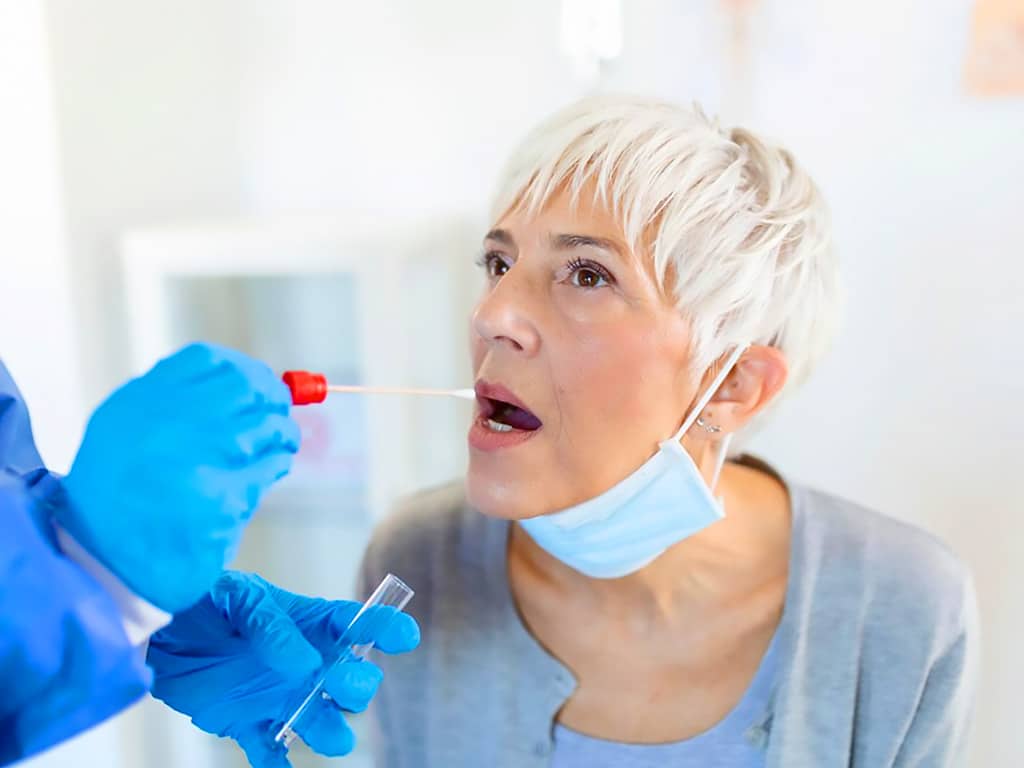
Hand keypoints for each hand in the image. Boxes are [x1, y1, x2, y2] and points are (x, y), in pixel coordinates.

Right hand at [58, 343, 299, 611]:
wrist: (104, 565)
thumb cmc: (121, 498)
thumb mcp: (126, 432)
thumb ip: (179, 402)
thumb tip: (251, 383)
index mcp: (140, 403)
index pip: (210, 362)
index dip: (245, 370)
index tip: (260, 383)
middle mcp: (167, 426)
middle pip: (246, 388)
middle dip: (273, 398)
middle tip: (280, 412)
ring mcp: (196, 463)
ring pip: (267, 428)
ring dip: (282, 434)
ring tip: (280, 446)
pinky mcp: (221, 502)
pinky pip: (268, 471)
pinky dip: (275, 468)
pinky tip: (268, 475)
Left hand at [148, 571, 419, 766]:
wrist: (159, 632)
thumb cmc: (207, 601)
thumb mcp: (238, 598)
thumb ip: (271, 626)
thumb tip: (304, 663)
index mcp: (312, 624)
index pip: (360, 625)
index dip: (386, 629)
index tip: (403, 637)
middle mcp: (310, 664)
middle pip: (355, 683)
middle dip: (357, 687)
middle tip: (337, 683)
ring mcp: (283, 698)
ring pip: (325, 724)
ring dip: (329, 732)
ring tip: (321, 734)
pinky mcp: (250, 726)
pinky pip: (273, 753)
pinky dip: (277, 763)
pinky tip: (275, 763)